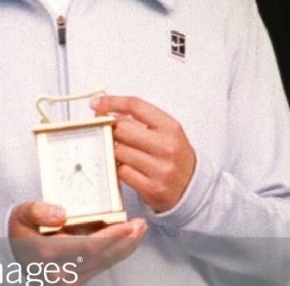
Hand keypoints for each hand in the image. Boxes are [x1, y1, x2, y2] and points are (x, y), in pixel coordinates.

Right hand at [9, 201, 146, 283]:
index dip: (112, 237)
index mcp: (49, 254)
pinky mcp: (74, 281)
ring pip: (104, 264)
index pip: (88, 247)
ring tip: (138, 231)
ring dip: (124, 248)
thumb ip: (39, 211)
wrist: (11, 252)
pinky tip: (125, 241)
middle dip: (126, 242)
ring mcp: (69, 280)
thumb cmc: (20, 229)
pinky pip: (100, 267)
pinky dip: (115, 253)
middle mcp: (61, 272)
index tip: (128, 224)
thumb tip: (60, 213)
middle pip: (102, 258)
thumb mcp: (23, 213)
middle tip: (141, 225)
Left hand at [90, 95, 195, 213]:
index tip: (96, 103)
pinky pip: (120, 171)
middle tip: (105, 130)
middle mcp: (166, 146)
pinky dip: (116, 167)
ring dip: (112, 149)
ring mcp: (159, 169)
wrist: (192, 187)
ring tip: (117, 150)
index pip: (135, 105)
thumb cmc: (174, 155)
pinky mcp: (151, 188)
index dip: (112, 102)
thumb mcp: (165, 131)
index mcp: (170, 127)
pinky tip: (122, 165)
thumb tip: (106, 107)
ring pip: (118, 150)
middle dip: (109, 128)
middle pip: (122, 128)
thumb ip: (140, 119)